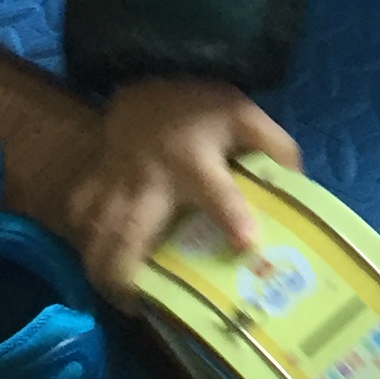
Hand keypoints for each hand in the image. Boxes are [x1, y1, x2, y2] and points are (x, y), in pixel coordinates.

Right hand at [67, 77, 301, 299]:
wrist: (149, 72)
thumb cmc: (200, 106)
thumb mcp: (245, 115)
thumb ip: (274, 147)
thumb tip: (297, 186)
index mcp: (195, 161)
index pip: (216, 191)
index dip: (232, 216)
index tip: (247, 244)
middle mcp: (151, 177)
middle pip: (128, 230)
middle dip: (126, 272)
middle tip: (136, 305)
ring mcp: (117, 180)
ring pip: (97, 231)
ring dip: (103, 267)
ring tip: (119, 298)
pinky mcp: (97, 179)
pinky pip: (82, 216)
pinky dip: (87, 242)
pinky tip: (99, 261)